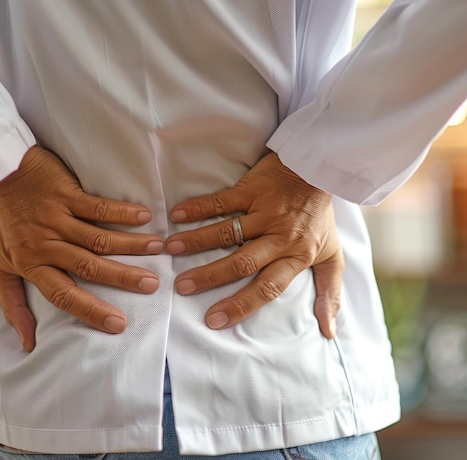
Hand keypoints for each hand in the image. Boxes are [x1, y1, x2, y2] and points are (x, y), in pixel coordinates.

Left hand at [0, 145, 162, 350]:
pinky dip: (122, 212)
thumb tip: (26, 343)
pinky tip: (144, 216)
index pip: (62, 294)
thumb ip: (12, 303)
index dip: (90, 310)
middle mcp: (45, 244)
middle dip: (123, 277)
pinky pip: (97, 206)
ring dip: (130, 244)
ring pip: (98, 237)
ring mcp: (56, 218)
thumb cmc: (3, 222)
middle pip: (88, 267)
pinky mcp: (65, 193)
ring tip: (158, 248)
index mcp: (31, 265)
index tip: (118, 325)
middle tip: (152, 285)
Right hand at [166, 152, 342, 337]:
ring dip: (197, 241)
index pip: (267, 288)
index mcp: (295, 257)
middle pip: (241, 263)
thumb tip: (329, 332)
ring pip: (227, 232)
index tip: (214, 320)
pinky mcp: (252, 190)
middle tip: (182, 287)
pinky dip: (198, 208)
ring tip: (171, 250)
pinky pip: (221, 201)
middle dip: (210, 277)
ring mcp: (263, 212)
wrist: (318, 170)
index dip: (241, 305)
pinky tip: (177, 215)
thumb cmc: (320, 217)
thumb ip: (330, 294)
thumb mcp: (332, 257)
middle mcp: (278, 237)